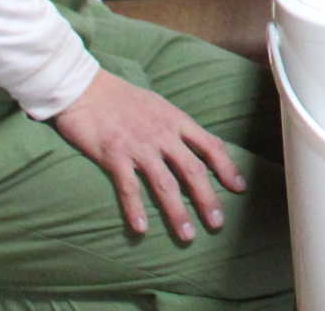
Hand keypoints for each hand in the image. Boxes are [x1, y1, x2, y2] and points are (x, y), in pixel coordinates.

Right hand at [53, 70, 246, 242]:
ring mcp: (138, 145)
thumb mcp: (158, 105)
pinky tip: (141, 229)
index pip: (211, 145)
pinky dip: (135, 209)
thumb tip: (195, 144)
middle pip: (192, 169)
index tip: (239, 188)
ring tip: (188, 236)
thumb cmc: (122, 98)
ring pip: (165, 183)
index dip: (227, 167)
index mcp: (177, 120)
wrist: (85, 88)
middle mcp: (162, 134)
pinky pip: (128, 187)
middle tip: (217, 223)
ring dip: (178, 211)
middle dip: (207, 198)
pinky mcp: (113, 155)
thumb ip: (175, 126)